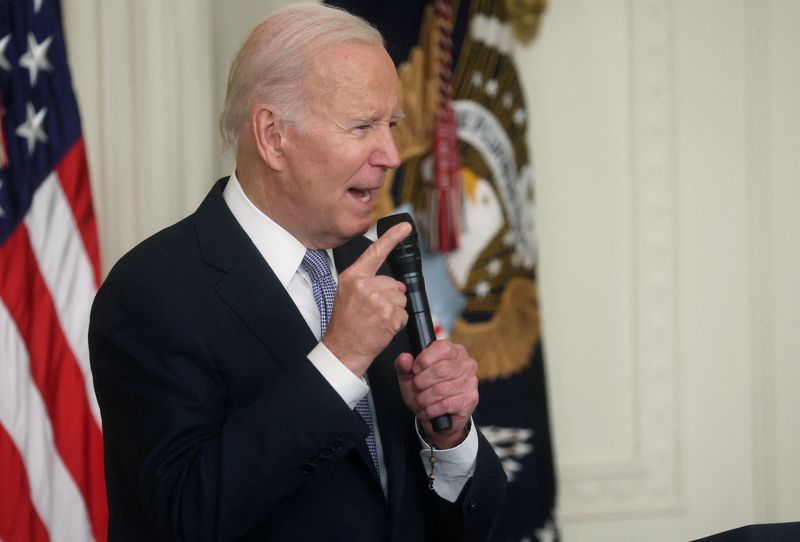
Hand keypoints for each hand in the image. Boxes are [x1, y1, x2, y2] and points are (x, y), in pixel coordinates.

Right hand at [323, 222, 411, 376]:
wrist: (342, 350)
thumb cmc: (345, 325)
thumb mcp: (348, 295)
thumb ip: (370, 284)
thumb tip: (397, 285)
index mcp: (353, 276)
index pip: (375, 252)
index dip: (392, 237)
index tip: (406, 226)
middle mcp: (364, 285)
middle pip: (394, 283)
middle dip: (389, 298)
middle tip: (372, 313)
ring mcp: (377, 299)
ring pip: (401, 299)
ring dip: (393, 312)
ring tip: (375, 321)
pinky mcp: (388, 314)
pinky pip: (403, 314)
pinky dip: (397, 323)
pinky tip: (382, 328)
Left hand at [394, 340, 478, 448]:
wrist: (437, 417)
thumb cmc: (424, 389)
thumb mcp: (409, 375)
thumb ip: (403, 364)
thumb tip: (405, 358)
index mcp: (453, 350)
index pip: (441, 348)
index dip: (423, 360)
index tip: (414, 370)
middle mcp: (466, 363)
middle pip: (441, 370)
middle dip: (421, 382)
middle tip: (416, 388)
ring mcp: (471, 382)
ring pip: (441, 390)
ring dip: (424, 399)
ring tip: (420, 401)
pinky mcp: (471, 399)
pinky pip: (446, 405)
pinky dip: (431, 410)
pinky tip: (427, 410)